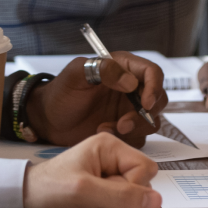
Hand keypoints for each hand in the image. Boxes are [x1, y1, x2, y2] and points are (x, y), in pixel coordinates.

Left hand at [22, 131, 161, 207]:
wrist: (25, 204)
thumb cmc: (47, 189)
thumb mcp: (85, 191)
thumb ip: (122, 196)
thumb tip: (156, 201)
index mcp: (109, 145)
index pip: (145, 168)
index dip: (133, 187)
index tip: (110, 193)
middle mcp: (112, 157)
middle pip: (142, 182)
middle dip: (125, 200)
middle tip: (99, 200)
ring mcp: (108, 174)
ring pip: (135, 197)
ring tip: (92, 204)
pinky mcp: (104, 190)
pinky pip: (124, 205)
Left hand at [25, 54, 167, 147]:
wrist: (48, 120)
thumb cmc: (61, 92)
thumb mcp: (76, 74)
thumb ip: (103, 70)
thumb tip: (130, 82)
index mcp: (123, 67)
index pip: (152, 72)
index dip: (154, 87)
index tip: (146, 104)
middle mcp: (130, 88)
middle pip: (158, 99)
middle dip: (146, 114)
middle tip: (123, 124)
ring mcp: (128, 110)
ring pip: (151, 121)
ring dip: (134, 128)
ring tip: (107, 129)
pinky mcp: (124, 129)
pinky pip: (138, 136)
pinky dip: (126, 139)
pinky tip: (104, 133)